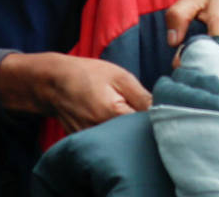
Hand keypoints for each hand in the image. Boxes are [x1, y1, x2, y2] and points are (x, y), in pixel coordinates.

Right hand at [0, 53, 151, 132]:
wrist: (53, 83)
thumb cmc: (87, 74)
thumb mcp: (119, 76)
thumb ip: (143, 96)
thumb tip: (166, 109)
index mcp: (112, 114)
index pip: (144, 127)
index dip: (156, 121)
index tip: (162, 112)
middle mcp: (101, 132)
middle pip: (133, 139)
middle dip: (143, 129)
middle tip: (145, 112)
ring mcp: (91, 141)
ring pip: (120, 143)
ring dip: (129, 133)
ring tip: (128, 116)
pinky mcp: (86, 144)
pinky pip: (107, 144)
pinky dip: (115, 137)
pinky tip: (115, 123)